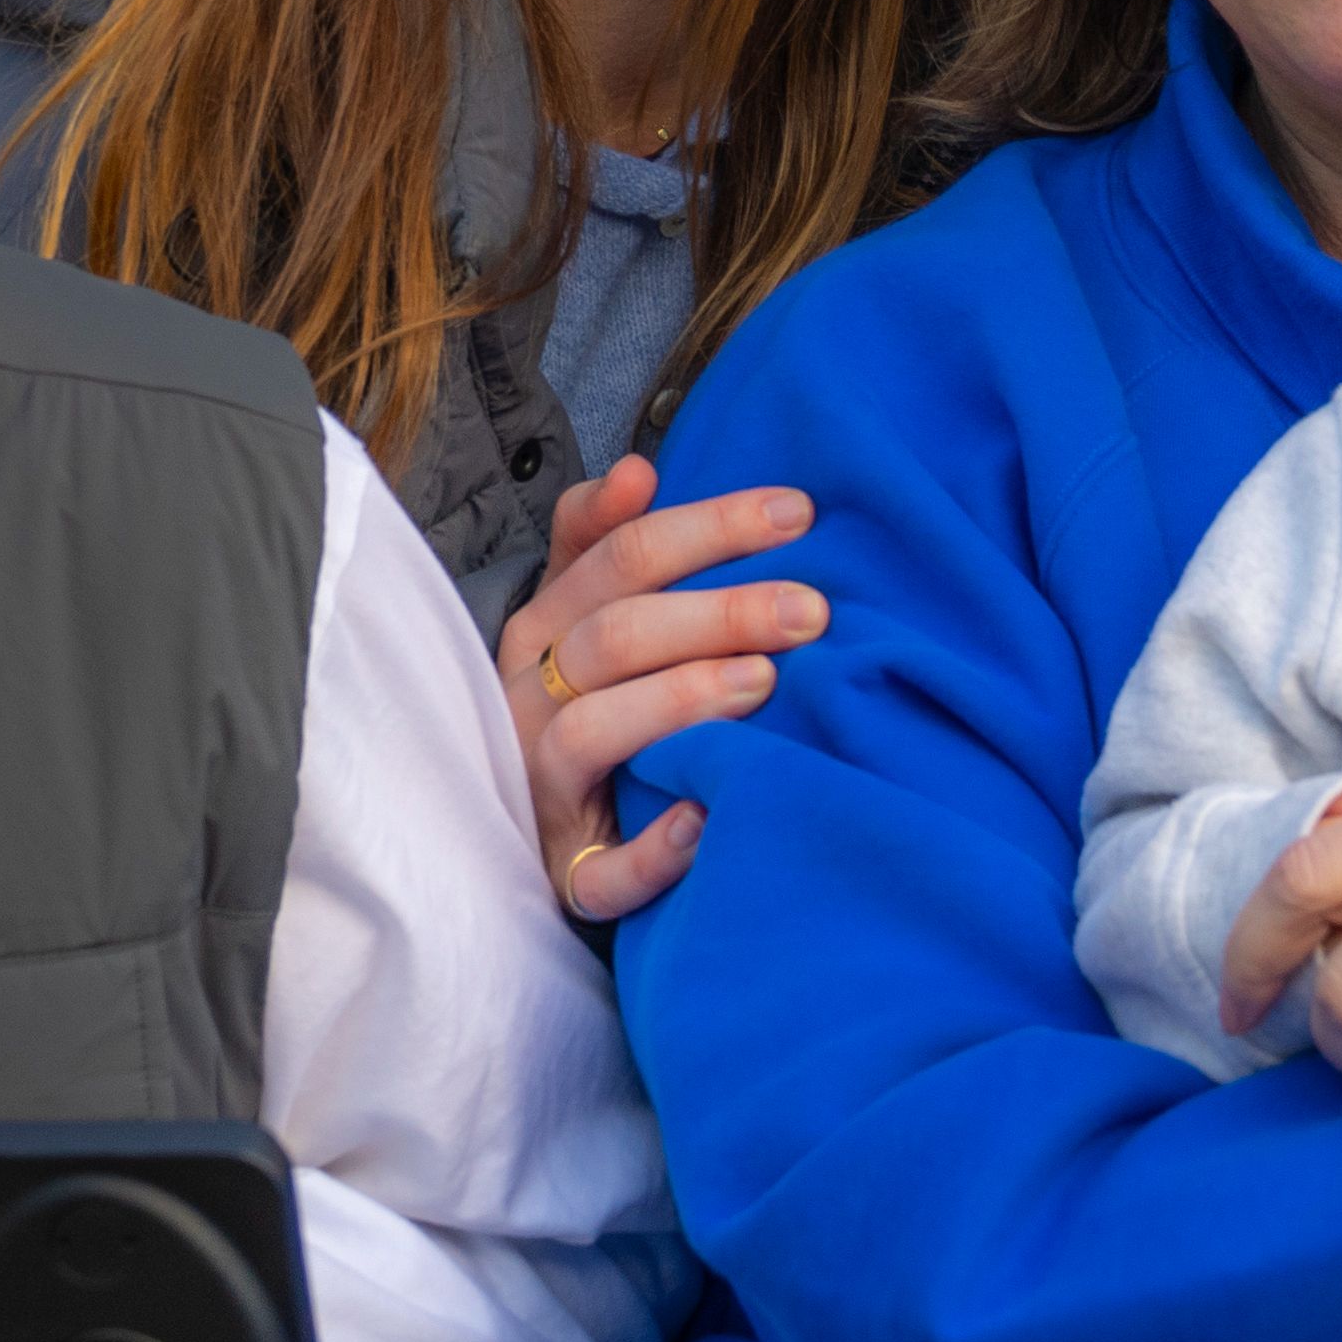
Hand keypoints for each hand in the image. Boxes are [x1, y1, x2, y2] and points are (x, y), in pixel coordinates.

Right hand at [507, 455, 819, 924]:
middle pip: (613, 638)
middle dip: (715, 614)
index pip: (619, 557)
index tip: (798, 514)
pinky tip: (707, 819)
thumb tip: (637, 468)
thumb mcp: (577, 613)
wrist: (538, 830)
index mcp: (541, 628)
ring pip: (590, 734)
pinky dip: (653, 852)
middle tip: (810, 610)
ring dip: (678, 702)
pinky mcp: (565, 873)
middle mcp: (530, 700)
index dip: (707, 529)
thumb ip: (600, 539)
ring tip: (763, 684)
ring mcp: (542, 787)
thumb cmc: (581, 702)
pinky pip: (602, 873)